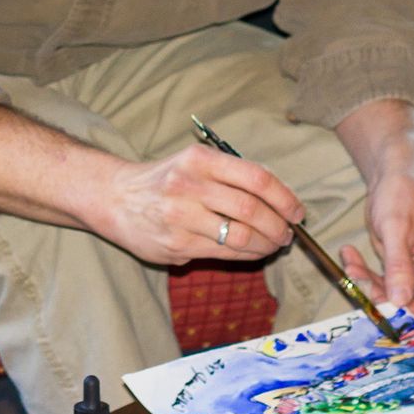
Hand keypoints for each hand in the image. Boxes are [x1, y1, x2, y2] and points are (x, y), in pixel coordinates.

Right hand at [92, 143, 304, 264]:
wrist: (116, 198)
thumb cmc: (165, 180)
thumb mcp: (194, 163)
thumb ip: (232, 176)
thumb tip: (280, 200)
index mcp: (200, 159)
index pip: (256, 178)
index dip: (284, 197)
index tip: (297, 211)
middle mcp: (190, 185)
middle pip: (252, 209)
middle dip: (279, 225)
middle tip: (287, 233)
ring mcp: (181, 216)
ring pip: (241, 236)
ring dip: (266, 244)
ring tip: (273, 244)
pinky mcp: (176, 244)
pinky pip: (223, 253)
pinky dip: (247, 255)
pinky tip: (252, 252)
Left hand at [343, 163, 413, 322]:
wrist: (394, 174)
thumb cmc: (401, 192)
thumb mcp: (395, 226)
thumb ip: (399, 264)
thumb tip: (400, 301)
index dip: (410, 312)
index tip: (380, 306)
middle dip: (383, 296)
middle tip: (355, 279)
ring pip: (396, 295)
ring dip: (369, 283)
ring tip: (348, 260)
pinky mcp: (407, 268)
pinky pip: (386, 282)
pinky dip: (367, 274)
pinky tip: (349, 254)